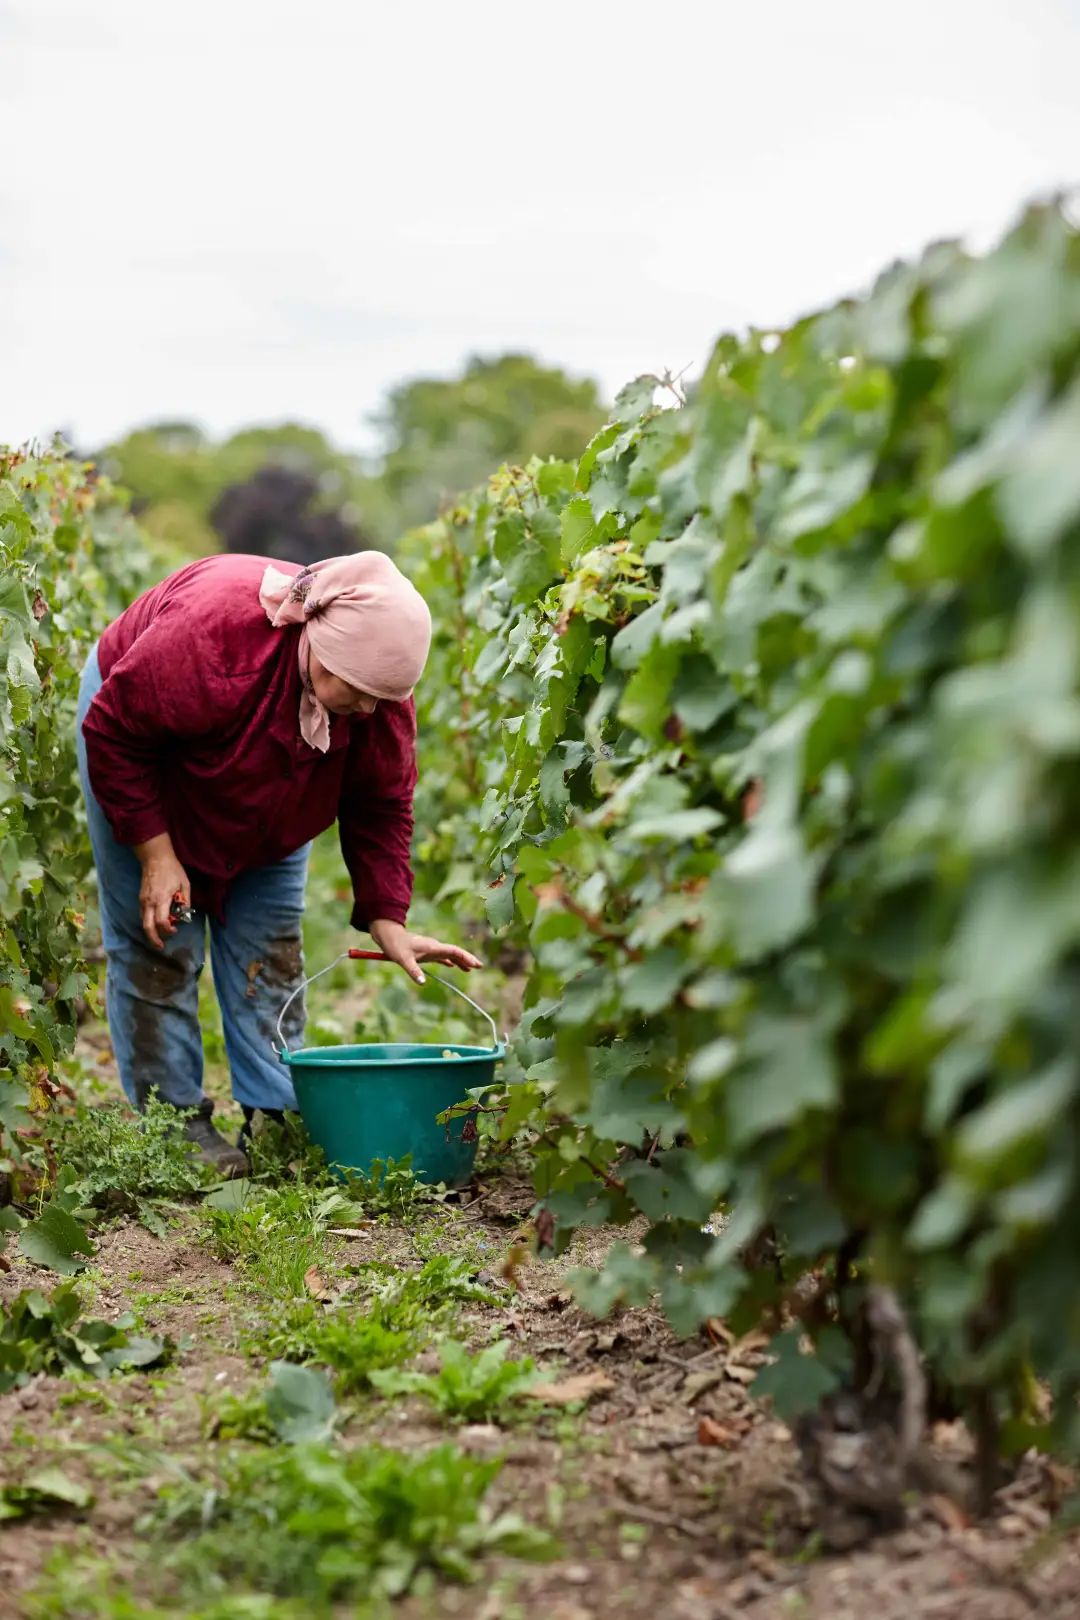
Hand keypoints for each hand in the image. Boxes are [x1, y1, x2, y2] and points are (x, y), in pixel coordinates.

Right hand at [133, 834, 190, 950]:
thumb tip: (184, 915)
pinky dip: (148, 923)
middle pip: (147, 927)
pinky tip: (156, 925)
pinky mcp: (141, 899)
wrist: (155, 858)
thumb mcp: (185, 884)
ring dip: (151, 932)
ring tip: (159, 938)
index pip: (161, 922)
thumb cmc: (172, 869)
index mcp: (161, 899)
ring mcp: (143, 901)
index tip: (175, 931)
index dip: (168, 930)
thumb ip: (185, 901)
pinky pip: (143, 915)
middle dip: (153, 939)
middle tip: (161, 946)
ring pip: (143, 922)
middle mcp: (149, 902)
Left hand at [369, 919, 482, 984]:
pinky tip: (454, 966)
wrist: (389, 935)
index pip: (454, 951)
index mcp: (432, 947)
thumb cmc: (395, 946)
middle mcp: (434, 947)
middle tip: (480, 966)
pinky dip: (450, 961)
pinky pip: (442, 956)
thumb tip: (422, 983)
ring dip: (461, 961)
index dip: (466, 957)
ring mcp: (431, 949)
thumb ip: (413, 971)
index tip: (476, 964)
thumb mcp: (403, 960)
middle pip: (455, 952)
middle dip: (468, 959)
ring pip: (450, 954)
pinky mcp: (426, 951)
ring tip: (471, 969)